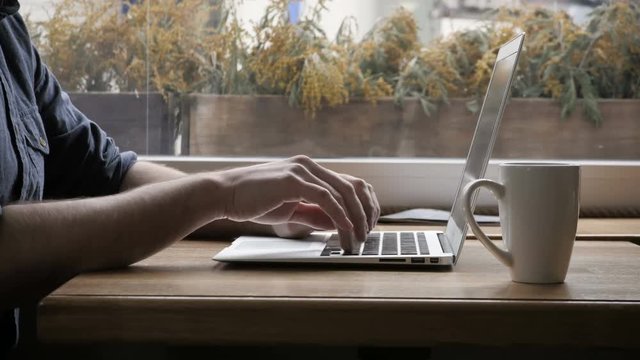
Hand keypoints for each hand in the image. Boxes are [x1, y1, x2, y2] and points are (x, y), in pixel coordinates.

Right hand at [216, 155, 379, 252]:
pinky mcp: (293, 180)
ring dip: (355, 218)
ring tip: (357, 238)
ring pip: (342, 193)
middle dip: (365, 213)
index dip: (363, 205)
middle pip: (352, 186)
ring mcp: (302, 170)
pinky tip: (345, 229)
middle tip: (367, 235)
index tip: (366, 226)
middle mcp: (309, 165)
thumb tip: (339, 224)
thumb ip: (315, 214)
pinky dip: (339, 215)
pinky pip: (325, 198)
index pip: (349, 184)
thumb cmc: (253, 201)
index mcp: (310, 170)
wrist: (224, 194)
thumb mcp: (291, 209)